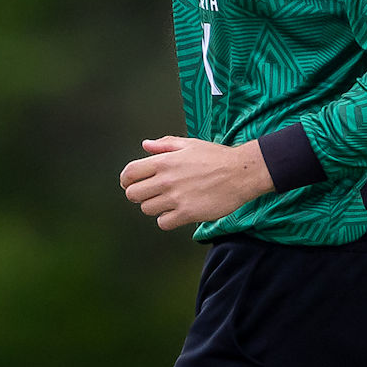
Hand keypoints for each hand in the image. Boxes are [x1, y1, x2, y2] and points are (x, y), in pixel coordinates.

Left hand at [119, 136, 273, 230]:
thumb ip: (164, 145)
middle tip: (148, 194)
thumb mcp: (189, 144)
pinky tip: (175, 213)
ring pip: (147, 209)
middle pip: (133, 194)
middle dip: (138, 194)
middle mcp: (166, 180)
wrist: (241, 173)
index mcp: (163, 161)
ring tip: (166, 202)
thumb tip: (145, 145)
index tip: (129, 184)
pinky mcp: (188, 213)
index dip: (126, 180)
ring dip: (153, 207)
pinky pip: (163, 223)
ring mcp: (176, 198)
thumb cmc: (216, 157)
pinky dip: (166, 220)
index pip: (129, 173)